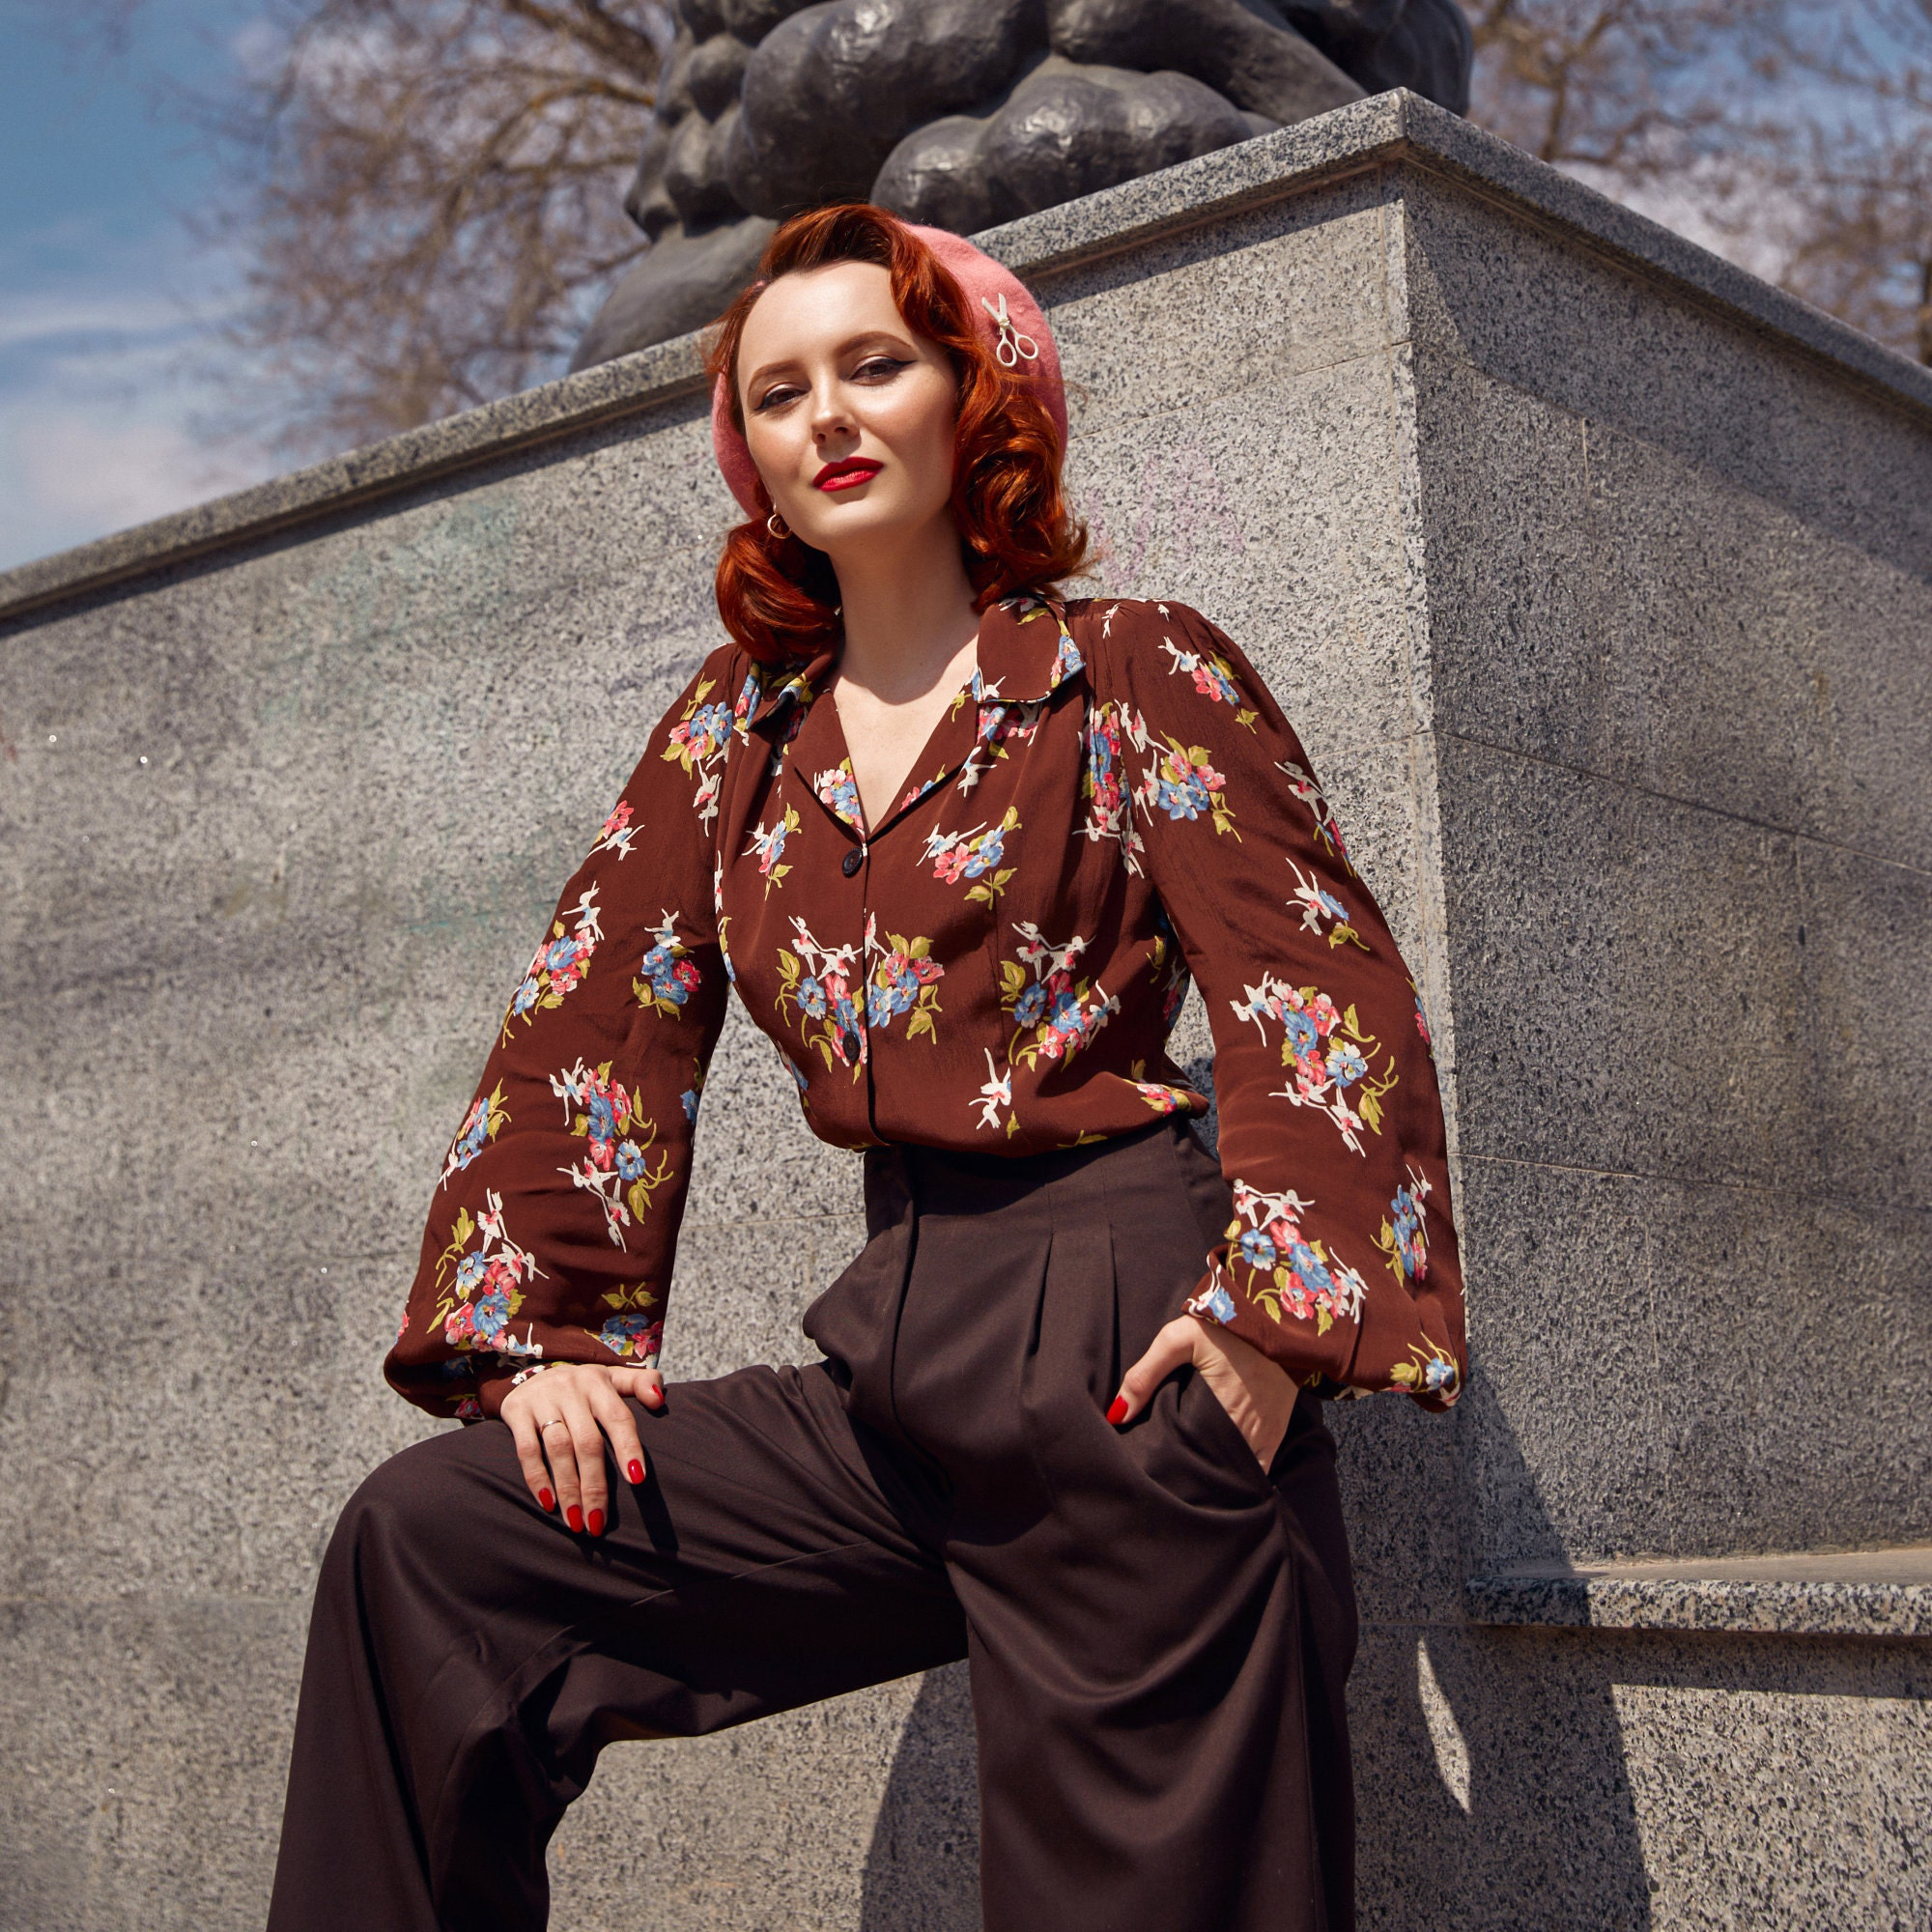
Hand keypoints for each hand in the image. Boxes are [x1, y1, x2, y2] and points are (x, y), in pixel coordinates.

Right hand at [500, 1363, 663, 1533]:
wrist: (533, 1374)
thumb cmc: (584, 1387)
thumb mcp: (613, 1377)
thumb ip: (642, 1382)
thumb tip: (660, 1400)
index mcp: (599, 1382)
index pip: (618, 1417)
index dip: (628, 1447)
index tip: (637, 1480)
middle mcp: (571, 1389)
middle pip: (587, 1441)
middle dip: (595, 1484)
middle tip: (599, 1521)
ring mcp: (542, 1399)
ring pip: (558, 1449)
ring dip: (568, 1488)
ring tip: (576, 1522)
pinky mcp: (516, 1411)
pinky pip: (526, 1449)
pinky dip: (537, 1477)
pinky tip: (548, 1503)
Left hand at [1108, 1315, 1299, 1471]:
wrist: (1277, 1312)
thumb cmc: (1224, 1325)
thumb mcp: (1177, 1340)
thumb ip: (1144, 1376)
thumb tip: (1117, 1415)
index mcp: (1221, 1417)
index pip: (1197, 1465)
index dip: (1179, 1474)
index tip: (1161, 1476)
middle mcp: (1247, 1433)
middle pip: (1217, 1472)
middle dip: (1197, 1478)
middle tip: (1174, 1480)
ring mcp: (1267, 1434)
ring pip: (1240, 1472)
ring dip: (1220, 1475)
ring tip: (1196, 1477)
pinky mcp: (1279, 1428)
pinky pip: (1262, 1463)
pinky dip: (1245, 1469)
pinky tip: (1226, 1466)